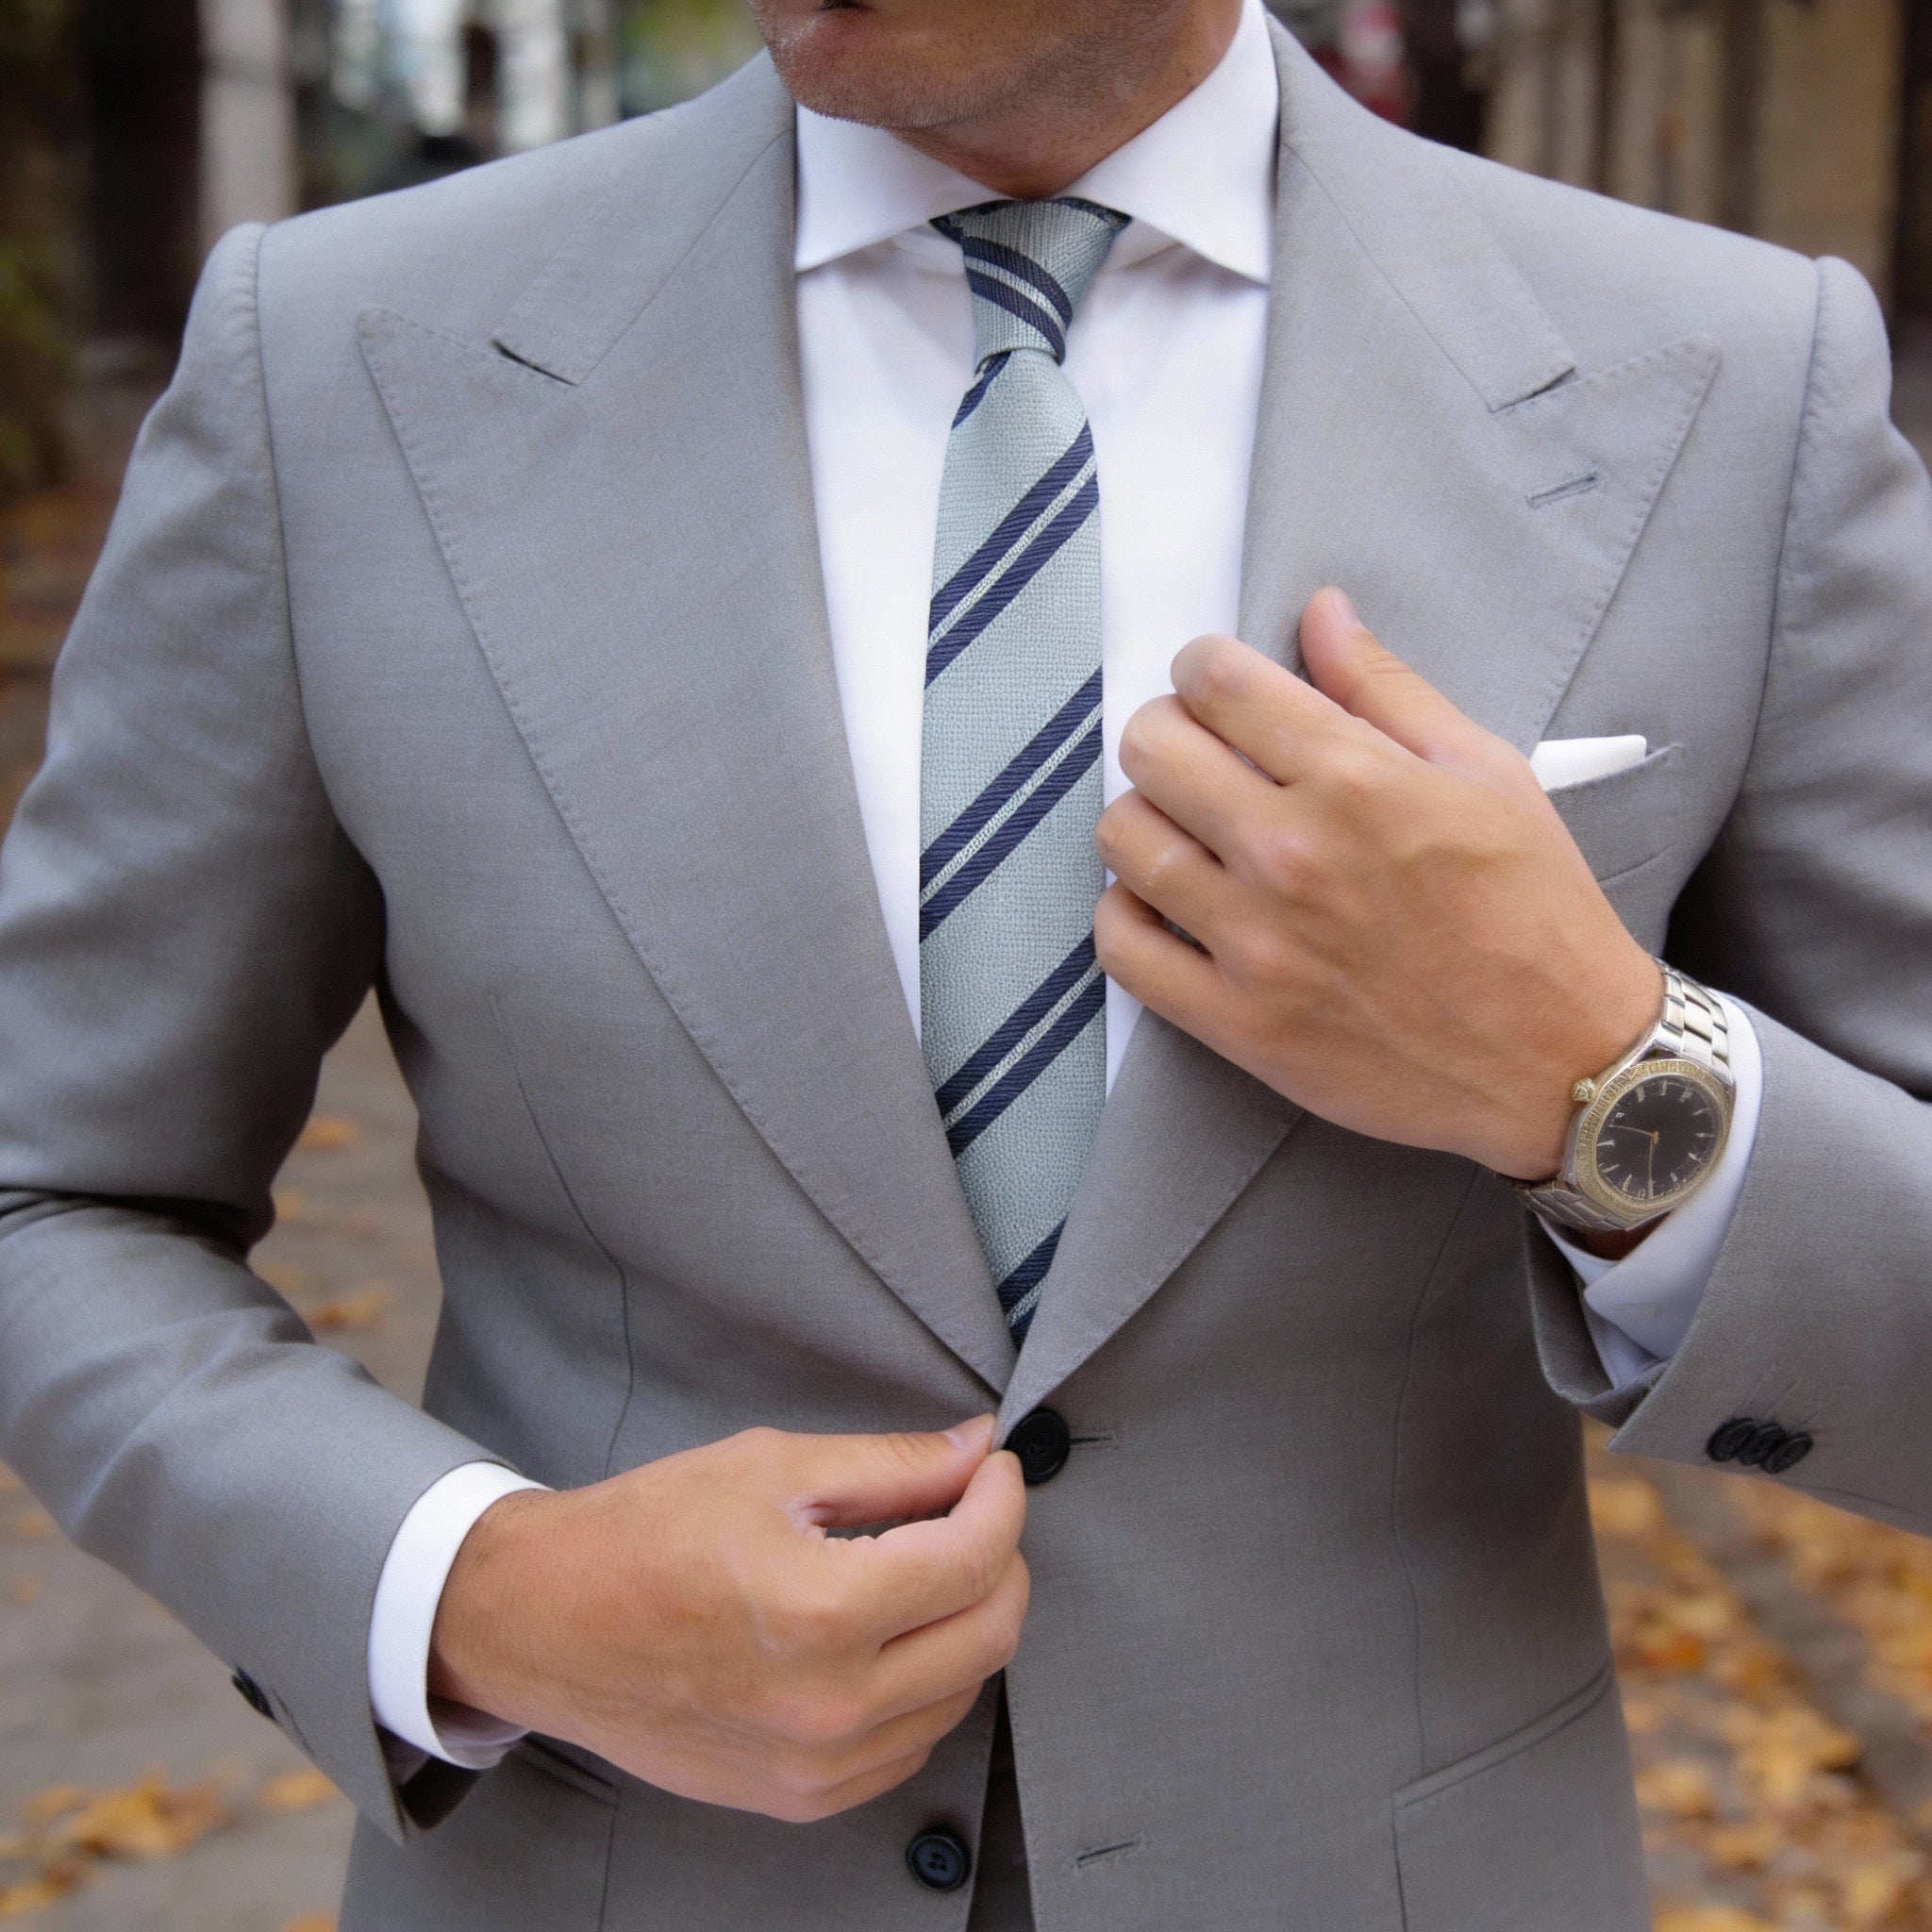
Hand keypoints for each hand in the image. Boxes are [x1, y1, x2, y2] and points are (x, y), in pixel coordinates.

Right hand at [428, 1416, 1028, 1821]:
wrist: (545, 1623)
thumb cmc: (643, 1533)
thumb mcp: (770, 1466)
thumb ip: (890, 1465)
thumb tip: (975, 1450)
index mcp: (819, 1612)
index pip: (974, 1557)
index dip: (1002, 1497)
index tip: (993, 1466)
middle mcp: (828, 1706)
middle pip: (990, 1633)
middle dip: (1002, 1557)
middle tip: (973, 1508)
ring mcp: (815, 1767)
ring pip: (962, 1692)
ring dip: (968, 1620)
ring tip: (927, 1564)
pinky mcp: (801, 1798)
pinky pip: (911, 1743)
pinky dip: (927, 1683)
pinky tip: (891, 1633)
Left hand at [1093, 589, 1660, 1180]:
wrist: (1562, 1060)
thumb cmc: (1534, 911)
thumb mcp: (1485, 772)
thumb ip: (1386, 688)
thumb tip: (1319, 611)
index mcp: (1354, 780)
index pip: (1215, 681)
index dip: (1204, 668)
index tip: (1219, 687)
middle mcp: (1291, 854)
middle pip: (1151, 748)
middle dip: (1169, 733)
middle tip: (1202, 756)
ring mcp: (1255, 943)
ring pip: (1123, 839)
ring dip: (1145, 820)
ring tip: (1188, 831)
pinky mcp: (1236, 1022)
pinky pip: (1122, 948)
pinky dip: (1128, 916)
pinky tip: (1169, 905)